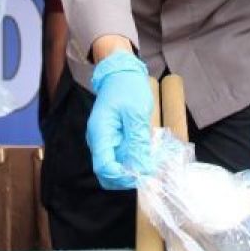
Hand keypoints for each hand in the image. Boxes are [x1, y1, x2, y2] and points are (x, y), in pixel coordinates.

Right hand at [86, 51, 153, 189]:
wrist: (121, 72)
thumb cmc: (127, 87)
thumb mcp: (136, 114)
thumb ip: (138, 142)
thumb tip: (144, 170)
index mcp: (100, 133)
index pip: (104, 167)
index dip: (121, 177)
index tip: (141, 175)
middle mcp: (99, 141)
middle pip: (107, 173)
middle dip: (126, 178)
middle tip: (147, 172)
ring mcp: (106, 140)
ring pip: (115, 167)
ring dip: (131, 170)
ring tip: (150, 163)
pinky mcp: (113, 139)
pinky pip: (121, 157)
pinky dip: (133, 160)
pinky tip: (146, 155)